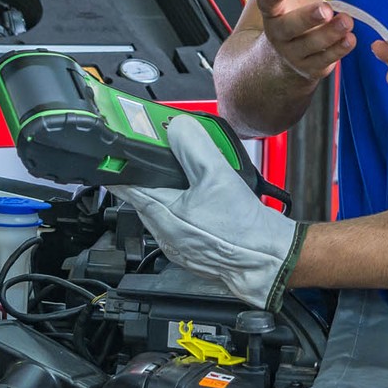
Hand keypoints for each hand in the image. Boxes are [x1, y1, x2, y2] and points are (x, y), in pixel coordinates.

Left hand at [109, 118, 304, 309]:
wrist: (267, 260)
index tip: (119, 152)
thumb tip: (177, 128)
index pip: (127, 186)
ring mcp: (178, 245)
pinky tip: (203, 200)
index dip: (123, 166)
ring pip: (163, 211)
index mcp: (161, 214)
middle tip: (161, 155)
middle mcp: (164, 234)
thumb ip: (193, 147)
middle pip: (145, 197)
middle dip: (150, 175)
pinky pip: (179, 224)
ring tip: (188, 175)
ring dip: (169, 192)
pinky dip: (184, 208)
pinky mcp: (193, 251)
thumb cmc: (242, 228)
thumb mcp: (216, 175)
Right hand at [253, 0, 353, 80]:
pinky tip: (351, 40)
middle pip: (289, 28)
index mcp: (271, 9)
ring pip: (311, 45)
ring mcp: (296, 51)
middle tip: (323, 8)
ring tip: (346, 22)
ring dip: (329, 34)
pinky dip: (338, 51)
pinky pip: (325, 60)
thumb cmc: (289, 7)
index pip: (266, 3)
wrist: (288, 50)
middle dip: (306, 19)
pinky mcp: (313, 65)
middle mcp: (280, 32)